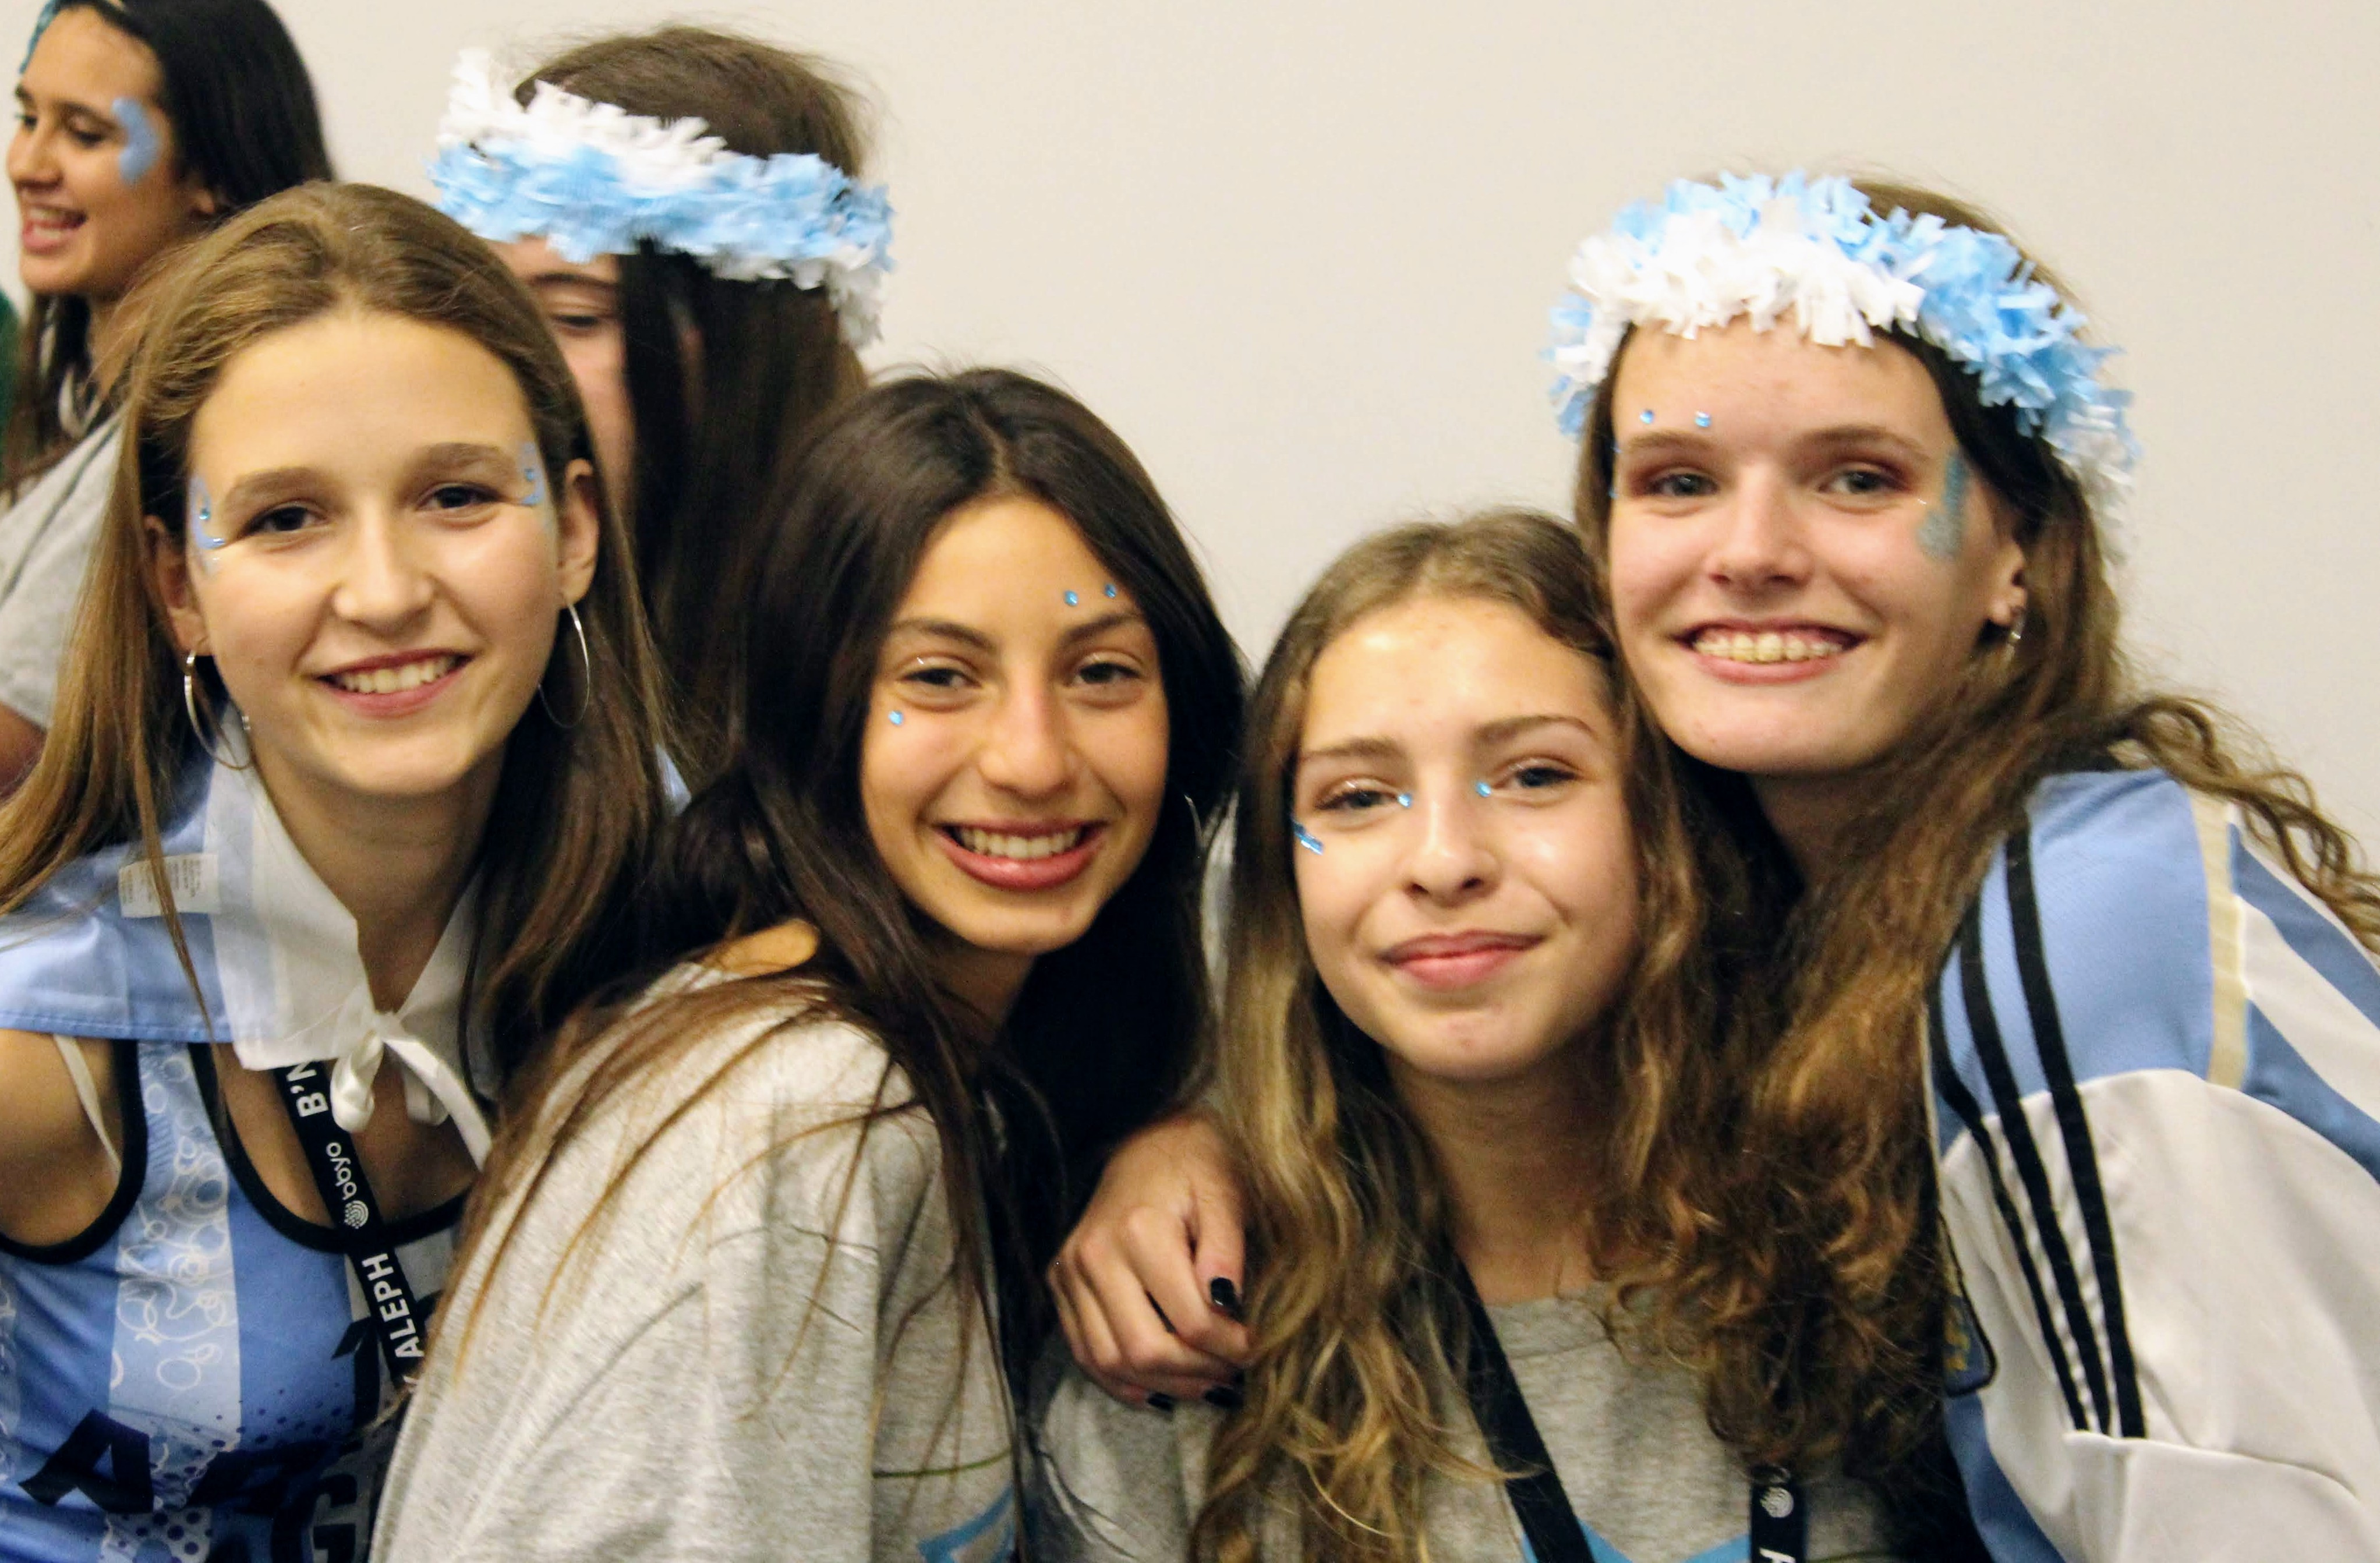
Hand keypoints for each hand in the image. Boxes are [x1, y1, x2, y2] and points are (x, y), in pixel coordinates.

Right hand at [1048, 1111, 1251, 1406]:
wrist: (1146, 1142)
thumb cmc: (1196, 1165)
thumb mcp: (1225, 1194)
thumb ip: (1228, 1250)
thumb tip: (1228, 1309)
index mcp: (1140, 1230)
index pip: (1190, 1321)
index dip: (1229, 1347)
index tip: (1255, 1349)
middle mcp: (1094, 1255)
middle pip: (1144, 1350)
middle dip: (1196, 1374)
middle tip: (1233, 1374)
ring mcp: (1069, 1272)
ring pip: (1110, 1362)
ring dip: (1163, 1384)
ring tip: (1205, 1383)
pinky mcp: (1059, 1283)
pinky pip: (1084, 1353)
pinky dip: (1123, 1381)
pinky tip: (1162, 1384)